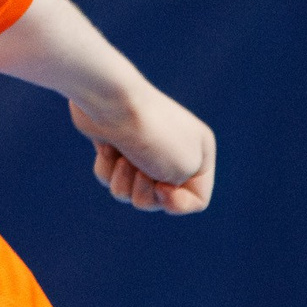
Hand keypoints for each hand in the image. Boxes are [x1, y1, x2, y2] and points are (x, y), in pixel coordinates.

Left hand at [70, 87, 214, 213]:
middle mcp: (173, 151)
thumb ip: (181, 189)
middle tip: (140, 171)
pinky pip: (111, 177)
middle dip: (145, 193)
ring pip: (131, 192)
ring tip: (122, 158)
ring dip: (124, 182)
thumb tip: (152, 186)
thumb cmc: (153, 136)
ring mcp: (142, 148)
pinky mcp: (115, 145)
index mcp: (200, 152)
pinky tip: (107, 147)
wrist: (111, 103)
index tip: (164, 189)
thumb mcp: (185, 169)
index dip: (179, 204)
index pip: (197, 199)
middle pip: (159, 200)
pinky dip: (107, 168)